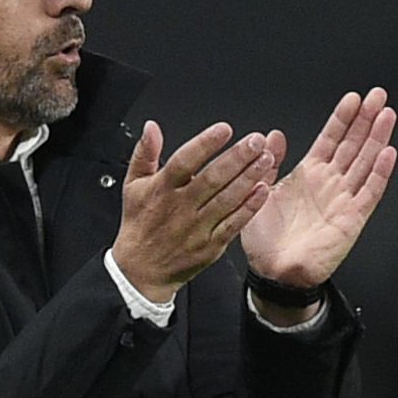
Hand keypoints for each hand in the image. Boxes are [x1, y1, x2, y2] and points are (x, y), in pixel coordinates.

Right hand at [111, 120, 278, 305]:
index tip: (224, 130)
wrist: (141, 270)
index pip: (184, 162)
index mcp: (162, 189)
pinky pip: (233, 224)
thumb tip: (151, 127)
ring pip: (226, 199)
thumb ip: (144, 153)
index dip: (205, 144)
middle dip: (237, 158)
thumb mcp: (132, 185)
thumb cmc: (139, 224)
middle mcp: (181, 208)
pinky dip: (249, 208)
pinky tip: (263, 191)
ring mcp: (197, 228)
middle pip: (212, 179)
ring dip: (248, 178)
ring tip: (265, 159)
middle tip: (256, 141)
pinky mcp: (211, 245)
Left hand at [237, 89, 397, 297]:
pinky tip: (389, 152)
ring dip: (378, 138)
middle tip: (379, 95)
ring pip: (366, 162)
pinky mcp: (352, 219)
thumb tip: (273, 134)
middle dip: (366, 119)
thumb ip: (269, 164)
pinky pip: (369, 192)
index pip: (331, 139)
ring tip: (387, 114)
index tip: (353, 97)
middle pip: (353, 145)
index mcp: (309, 174)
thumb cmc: (266, 239)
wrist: (273, 272)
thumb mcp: (259, 193)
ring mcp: (343, 199)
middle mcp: (330, 183)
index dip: (342, 118)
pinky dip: (380, 173)